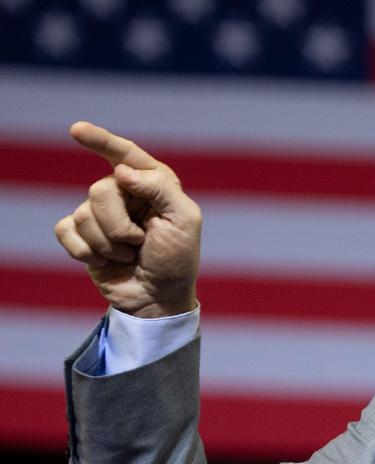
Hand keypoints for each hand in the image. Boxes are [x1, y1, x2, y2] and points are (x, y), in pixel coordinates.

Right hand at [54, 122, 200, 317]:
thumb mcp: (184, 221)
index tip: (77, 130)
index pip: (125, 155)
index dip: (101, 140)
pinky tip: (105, 262)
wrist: (158, 298)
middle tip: (139, 243)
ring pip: (83, 214)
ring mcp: (100, 214)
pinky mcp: (82, 235)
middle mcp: (124, 192)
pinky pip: (66, 230)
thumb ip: (160, 188)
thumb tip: (121, 171)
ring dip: (108, 244)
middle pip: (99, 191)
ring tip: (128, 255)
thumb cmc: (177, 259)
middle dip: (120, 226)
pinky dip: (85, 252)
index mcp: (153, 183)